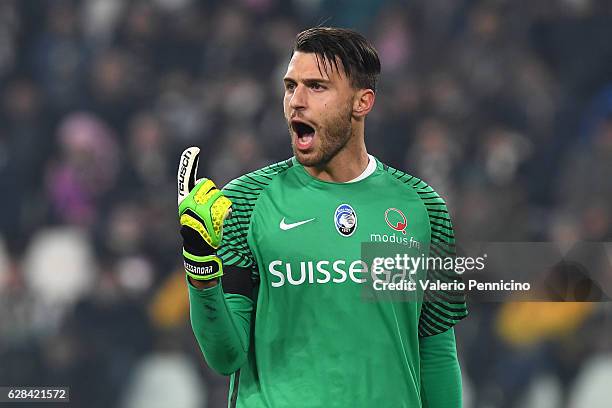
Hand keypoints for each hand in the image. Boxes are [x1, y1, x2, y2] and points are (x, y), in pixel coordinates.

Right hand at [177, 147, 231, 280]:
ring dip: (220, 206)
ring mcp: (199, 210)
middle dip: (212, 194)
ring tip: (214, 218)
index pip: (185, 178)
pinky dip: (225, 214)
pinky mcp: (210, 218)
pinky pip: (224, 207)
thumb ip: (198, 195)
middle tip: (210, 209)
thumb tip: (205, 183)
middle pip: (208, 185)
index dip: (188, 163)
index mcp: (184, 199)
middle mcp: (189, 203)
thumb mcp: (194, 209)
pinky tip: (219, 223)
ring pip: (218, 197)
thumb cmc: (198, 226)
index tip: (194, 149)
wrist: (199, 246)